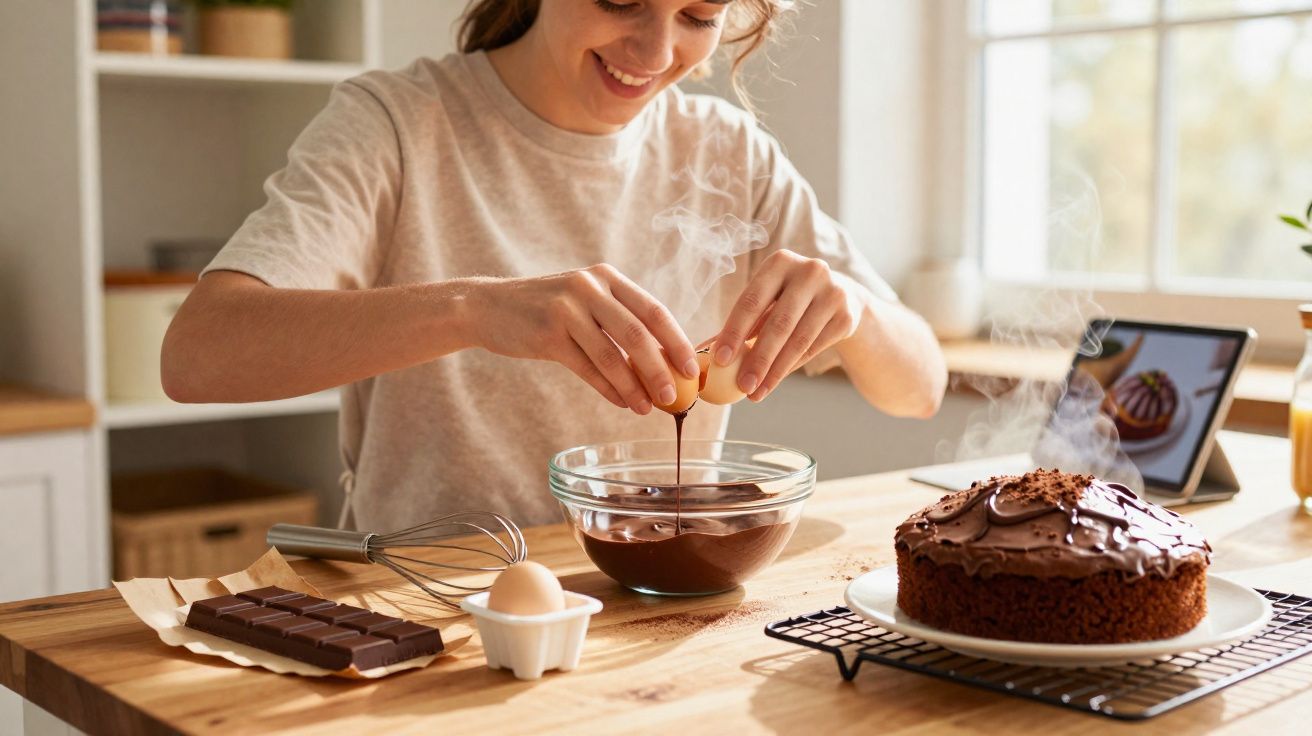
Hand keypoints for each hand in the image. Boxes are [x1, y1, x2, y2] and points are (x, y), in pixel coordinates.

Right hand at [467, 264, 698, 414]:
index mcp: (607, 277)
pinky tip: (623, 403)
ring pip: (612, 355)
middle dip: (661, 369)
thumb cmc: (546, 309)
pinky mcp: (547, 334)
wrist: (489, 307)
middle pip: (637, 334)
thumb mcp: (584, 301)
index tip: (692, 369)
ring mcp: (567, 309)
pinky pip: (586, 368)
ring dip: (635, 386)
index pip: (653, 310)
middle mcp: (589, 287)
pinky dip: (608, 389)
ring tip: (649, 408)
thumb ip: (618, 321)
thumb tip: (663, 361)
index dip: (677, 342)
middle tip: (677, 396)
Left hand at [710, 250, 862, 400]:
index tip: (719, 360)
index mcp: (780, 262)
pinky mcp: (847, 316)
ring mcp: (833, 293)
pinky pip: (813, 348)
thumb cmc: (789, 300)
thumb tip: (700, 352)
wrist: (843, 298)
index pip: (751, 301)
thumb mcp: (766, 302)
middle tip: (740, 386)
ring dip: (774, 371)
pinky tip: (773, 383)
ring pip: (798, 340)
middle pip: (778, 323)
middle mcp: (810, 271)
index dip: (734, 331)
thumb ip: (738, 324)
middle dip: (757, 359)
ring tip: (755, 392)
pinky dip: (790, 368)